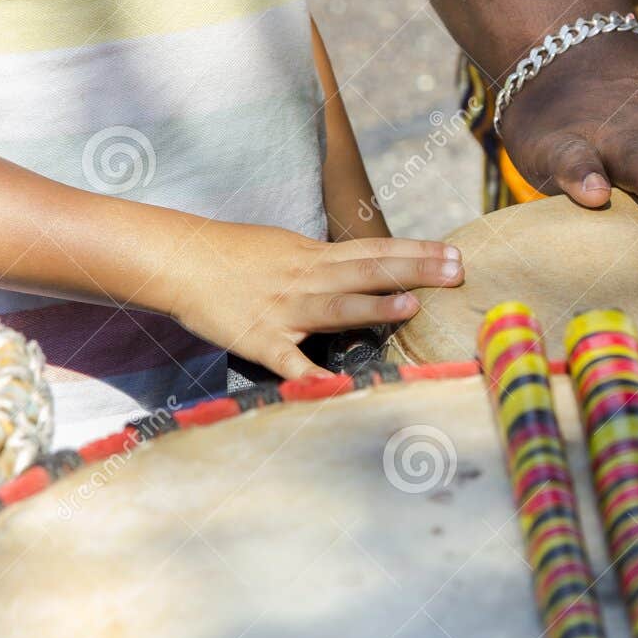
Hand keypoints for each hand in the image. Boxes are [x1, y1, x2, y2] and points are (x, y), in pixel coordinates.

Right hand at [167, 223, 462, 378]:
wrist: (179, 260)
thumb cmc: (234, 255)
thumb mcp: (287, 249)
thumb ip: (327, 263)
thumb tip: (365, 270)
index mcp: (314, 257)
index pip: (375, 251)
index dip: (416, 252)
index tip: (455, 253)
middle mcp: (306, 279)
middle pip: (367, 272)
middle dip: (415, 271)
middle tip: (458, 270)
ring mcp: (284, 310)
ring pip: (335, 307)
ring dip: (374, 307)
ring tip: (413, 306)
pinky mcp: (259, 341)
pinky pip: (288, 362)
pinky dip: (308, 376)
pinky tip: (333, 388)